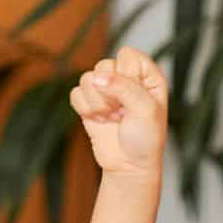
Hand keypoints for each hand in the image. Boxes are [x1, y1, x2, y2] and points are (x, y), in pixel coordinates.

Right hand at [70, 46, 167, 184]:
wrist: (129, 167)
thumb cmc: (146, 140)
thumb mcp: (145, 110)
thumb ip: (125, 87)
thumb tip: (97, 77)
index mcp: (146, 75)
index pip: (127, 55)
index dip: (126, 75)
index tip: (135, 97)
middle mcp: (125, 78)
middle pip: (103, 64)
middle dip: (110, 92)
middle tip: (122, 112)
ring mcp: (106, 90)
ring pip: (87, 79)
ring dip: (97, 103)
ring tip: (112, 118)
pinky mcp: (89, 102)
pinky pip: (75, 94)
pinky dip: (86, 110)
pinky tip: (101, 121)